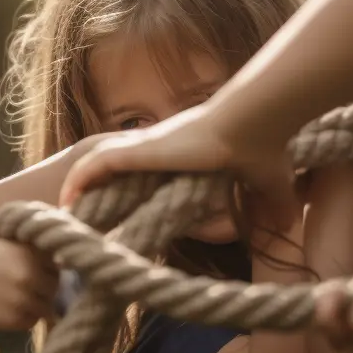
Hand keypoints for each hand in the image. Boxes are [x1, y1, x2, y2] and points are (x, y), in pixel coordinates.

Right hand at [0, 239, 58, 330]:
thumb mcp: (8, 243)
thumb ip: (32, 250)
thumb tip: (58, 259)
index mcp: (31, 253)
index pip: (57, 265)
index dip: (50, 270)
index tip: (42, 273)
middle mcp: (32, 275)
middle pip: (54, 287)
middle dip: (45, 289)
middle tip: (31, 289)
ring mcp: (24, 299)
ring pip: (45, 307)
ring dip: (37, 305)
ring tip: (19, 301)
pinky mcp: (14, 319)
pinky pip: (31, 322)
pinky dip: (25, 318)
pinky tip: (11, 310)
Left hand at [60, 102, 298, 229]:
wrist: (256, 125)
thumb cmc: (263, 147)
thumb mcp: (268, 186)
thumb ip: (272, 205)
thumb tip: (292, 226)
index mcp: (175, 158)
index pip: (137, 175)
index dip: (121, 194)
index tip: (109, 218)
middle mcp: (153, 149)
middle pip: (108, 169)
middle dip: (89, 192)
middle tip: (73, 219)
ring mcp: (144, 147)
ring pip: (95, 166)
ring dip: (76, 188)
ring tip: (60, 215)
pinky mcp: (140, 149)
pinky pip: (97, 164)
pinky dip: (80, 181)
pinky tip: (65, 201)